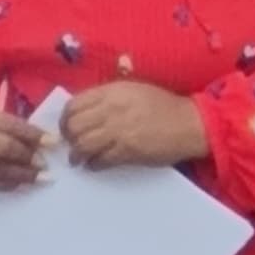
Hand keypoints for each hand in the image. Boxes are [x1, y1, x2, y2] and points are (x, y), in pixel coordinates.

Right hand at [0, 98, 55, 193]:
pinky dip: (7, 184)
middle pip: (5, 149)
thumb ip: (3, 122)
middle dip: (29, 157)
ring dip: (23, 176)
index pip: (9, 126)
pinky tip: (20, 183)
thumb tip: (36, 136)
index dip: (33, 135)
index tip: (53, 141)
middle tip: (46, 163)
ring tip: (40, 178)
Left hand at [60, 81, 215, 171]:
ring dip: (77, 154)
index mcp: (112, 92)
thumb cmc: (162, 106)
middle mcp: (112, 109)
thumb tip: (85, 109)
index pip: (74, 104)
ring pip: (83, 144)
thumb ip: (108, 97)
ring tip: (78, 159)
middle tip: (71, 145)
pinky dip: (93, 164)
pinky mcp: (128, 150)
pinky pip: (100, 160)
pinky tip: (94, 165)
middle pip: (74, 126)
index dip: (65, 118)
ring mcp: (119, 130)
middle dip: (68, 138)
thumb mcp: (133, 90)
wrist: (189, 123)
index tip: (67, 127)